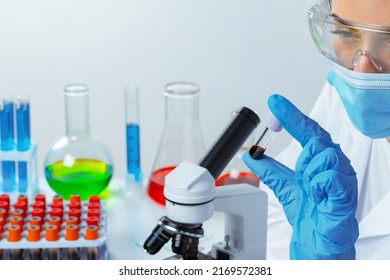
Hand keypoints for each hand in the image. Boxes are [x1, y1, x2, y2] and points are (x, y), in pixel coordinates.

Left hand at [243, 94, 358, 258]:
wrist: (316, 243)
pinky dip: (318, 186)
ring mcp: (343, 179)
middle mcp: (334, 166)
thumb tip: (251, 155)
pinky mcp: (346, 195)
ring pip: (324, 156)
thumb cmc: (308, 213)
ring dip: (310, 175)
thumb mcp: (283, 186)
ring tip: (311, 191)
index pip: (308, 131)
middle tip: (303, 177)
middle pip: (317, 141)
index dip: (291, 116)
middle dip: (304, 159)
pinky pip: (330, 178)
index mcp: (320, 161)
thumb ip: (269, 169)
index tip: (274, 102)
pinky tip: (318, 197)